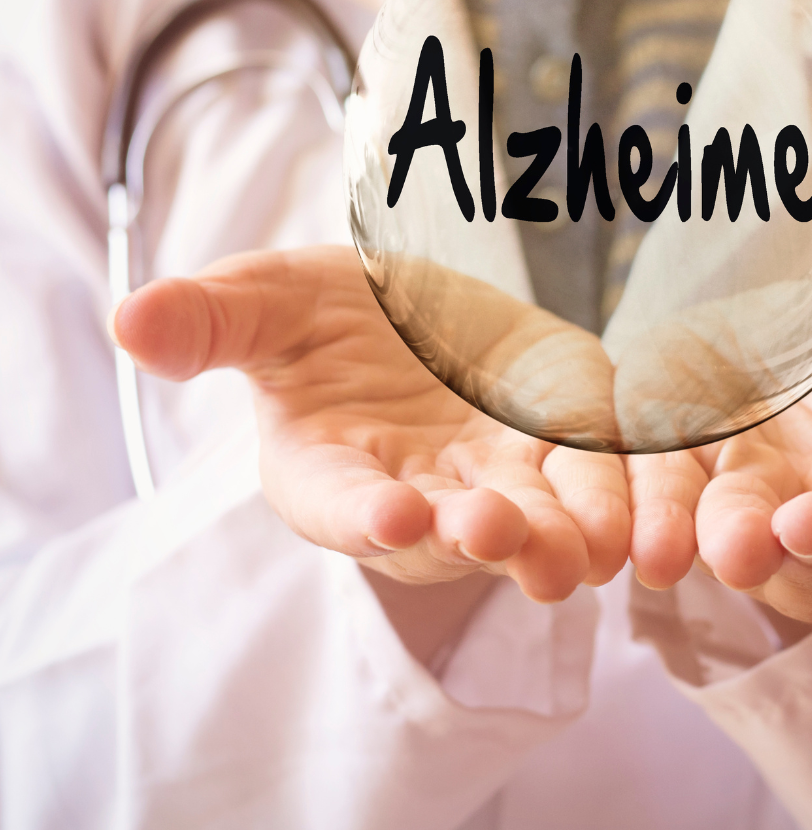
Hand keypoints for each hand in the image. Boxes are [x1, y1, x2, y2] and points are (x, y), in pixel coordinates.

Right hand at [109, 246, 639, 601]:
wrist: (405, 313)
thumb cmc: (320, 317)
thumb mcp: (263, 302)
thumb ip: (212, 321)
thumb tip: (127, 318)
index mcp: (331, 469)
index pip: (341, 503)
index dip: (362, 511)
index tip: (387, 512)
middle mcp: (418, 489)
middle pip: (450, 528)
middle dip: (476, 534)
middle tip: (500, 532)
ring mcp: (498, 473)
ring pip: (536, 520)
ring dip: (563, 534)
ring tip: (590, 543)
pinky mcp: (564, 440)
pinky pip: (597, 474)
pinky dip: (623, 490)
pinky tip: (650, 499)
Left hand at [626, 288, 811, 621]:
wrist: (786, 303)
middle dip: (802, 553)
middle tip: (792, 524)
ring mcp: (741, 499)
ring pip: (733, 544)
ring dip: (723, 543)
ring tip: (715, 540)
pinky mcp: (675, 469)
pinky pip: (658, 501)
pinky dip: (648, 513)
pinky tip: (637, 524)